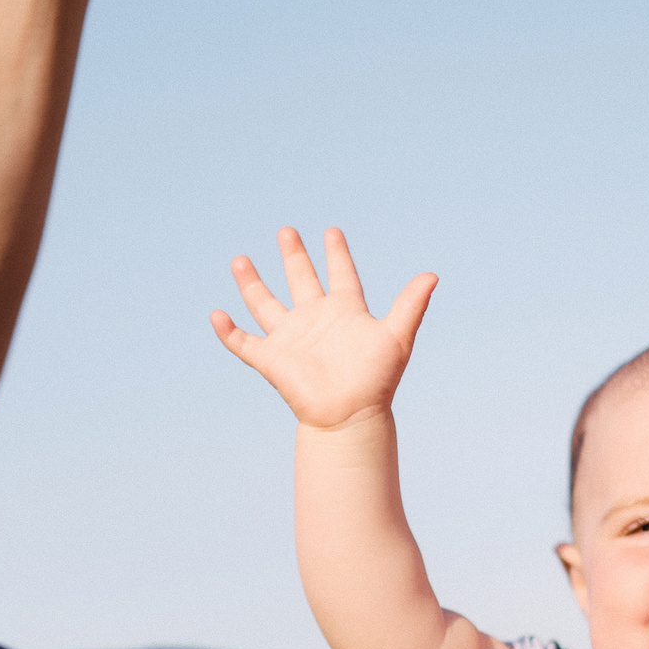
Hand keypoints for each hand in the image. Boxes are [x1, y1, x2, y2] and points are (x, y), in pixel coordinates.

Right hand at [211, 228, 436, 432]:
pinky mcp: (271, 359)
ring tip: (240, 260)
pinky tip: (216, 315)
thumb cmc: (376, 380)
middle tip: (286, 231)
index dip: (336, 254)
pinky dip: (228, 331)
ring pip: (265, 304)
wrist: (349, 417)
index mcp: (344, 311)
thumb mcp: (397, 337)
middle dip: (293, 256)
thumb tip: (432, 276)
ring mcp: (291, 339)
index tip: (332, 232)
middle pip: (300, 280)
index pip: (340, 274)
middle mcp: (315, 320)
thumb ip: (411, 305)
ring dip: (251, 283)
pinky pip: (244, 343)